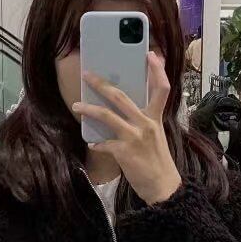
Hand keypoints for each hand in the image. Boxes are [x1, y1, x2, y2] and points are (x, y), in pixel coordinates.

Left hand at [73, 53, 181, 204]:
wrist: (164, 187)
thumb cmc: (159, 162)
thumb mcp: (156, 136)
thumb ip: (144, 122)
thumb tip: (125, 111)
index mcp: (156, 118)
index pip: (161, 89)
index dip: (157, 70)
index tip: (150, 55)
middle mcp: (146, 124)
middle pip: (121, 97)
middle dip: (101, 84)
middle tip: (87, 75)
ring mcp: (134, 137)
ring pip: (107, 115)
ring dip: (89, 109)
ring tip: (76, 105)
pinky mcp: (124, 152)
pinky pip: (104, 143)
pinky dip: (96, 142)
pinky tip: (91, 142)